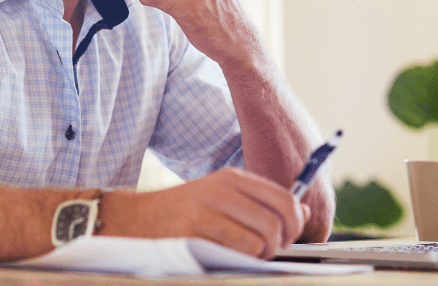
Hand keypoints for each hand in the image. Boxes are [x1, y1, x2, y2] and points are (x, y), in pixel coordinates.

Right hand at [99, 168, 309, 257]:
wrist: (135, 219)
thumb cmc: (183, 212)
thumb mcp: (221, 196)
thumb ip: (260, 202)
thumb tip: (302, 211)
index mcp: (233, 178)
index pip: (284, 198)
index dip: (295, 222)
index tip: (288, 236)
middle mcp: (223, 190)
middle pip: (278, 221)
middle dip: (281, 244)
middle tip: (268, 252)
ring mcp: (209, 210)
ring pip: (264, 239)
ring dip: (262, 256)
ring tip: (247, 256)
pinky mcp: (197, 231)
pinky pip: (241, 250)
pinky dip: (243, 260)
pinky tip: (229, 257)